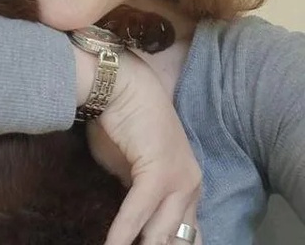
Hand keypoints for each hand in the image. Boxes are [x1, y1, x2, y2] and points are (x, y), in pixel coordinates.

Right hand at [82, 49, 201, 244]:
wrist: (121, 85)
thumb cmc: (122, 122)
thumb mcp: (132, 169)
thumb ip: (140, 195)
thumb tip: (136, 223)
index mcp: (189, 185)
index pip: (187, 234)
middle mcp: (192, 187)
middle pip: (180, 239)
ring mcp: (180, 180)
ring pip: (162, 234)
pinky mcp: (159, 174)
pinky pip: (139, 213)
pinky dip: (122, 232)